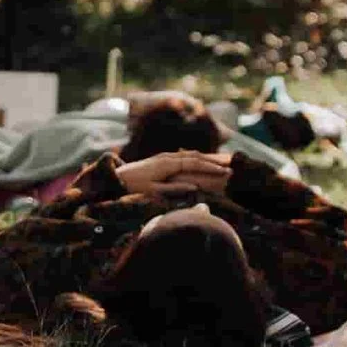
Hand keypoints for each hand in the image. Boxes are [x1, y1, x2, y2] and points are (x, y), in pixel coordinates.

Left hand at [115, 151, 229, 195]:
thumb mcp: (153, 191)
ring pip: (190, 155)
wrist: (115, 179)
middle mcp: (167, 157)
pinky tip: (203, 163)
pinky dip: (196, 160)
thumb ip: (174, 188)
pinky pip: (183, 158)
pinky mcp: (161, 160)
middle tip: (231, 163)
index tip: (226, 171)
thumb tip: (195, 188)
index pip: (194, 163)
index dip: (210, 167)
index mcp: (167, 163)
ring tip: (222, 162)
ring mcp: (164, 157)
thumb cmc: (133, 187)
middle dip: (213, 159)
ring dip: (206, 158)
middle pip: (195, 156)